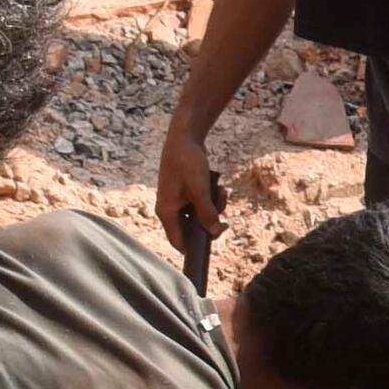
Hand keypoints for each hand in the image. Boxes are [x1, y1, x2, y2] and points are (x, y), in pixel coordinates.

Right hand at [157, 125, 224, 284]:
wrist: (184, 137)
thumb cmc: (188, 162)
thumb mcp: (200, 189)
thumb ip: (207, 213)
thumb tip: (214, 233)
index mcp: (166, 212)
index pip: (179, 242)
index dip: (194, 250)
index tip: (212, 251)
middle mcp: (169, 209)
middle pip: (193, 229)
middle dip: (211, 221)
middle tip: (222, 210)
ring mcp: (177, 201)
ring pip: (200, 216)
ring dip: (214, 207)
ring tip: (220, 192)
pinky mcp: (186, 193)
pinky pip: (201, 204)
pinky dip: (212, 198)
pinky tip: (218, 187)